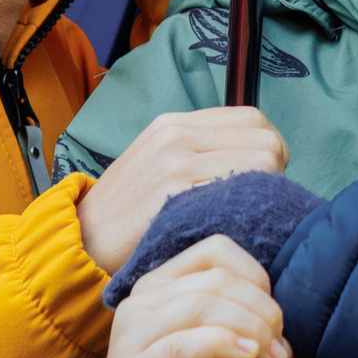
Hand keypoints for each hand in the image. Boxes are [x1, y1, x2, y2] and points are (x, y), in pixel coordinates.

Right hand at [65, 237, 293, 357]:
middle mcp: (141, 301)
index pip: (217, 251)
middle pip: (217, 279)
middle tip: (281, 352)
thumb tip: (299, 343)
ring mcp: (131, 335)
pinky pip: (180, 345)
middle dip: (263, 310)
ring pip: (202, 305)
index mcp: (161, 287)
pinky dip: (222, 344)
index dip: (257, 279)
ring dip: (251, 328)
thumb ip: (257, 346)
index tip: (277, 323)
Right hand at [75, 107, 287, 271]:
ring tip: (248, 215)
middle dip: (275, 173)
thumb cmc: (127, 209)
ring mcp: (175, 164)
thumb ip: (199, 149)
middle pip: (265, 141)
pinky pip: (237, 194)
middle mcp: (176, 135)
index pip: (253, 119)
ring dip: (265, 195)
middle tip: (261, 201)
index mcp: (175, 123)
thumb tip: (256, 154)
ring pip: (261, 166)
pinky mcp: (174, 197)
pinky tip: (234, 227)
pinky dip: (246, 212)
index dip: (272, 148)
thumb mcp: (157, 160)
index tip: (266, 176)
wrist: (82, 238)